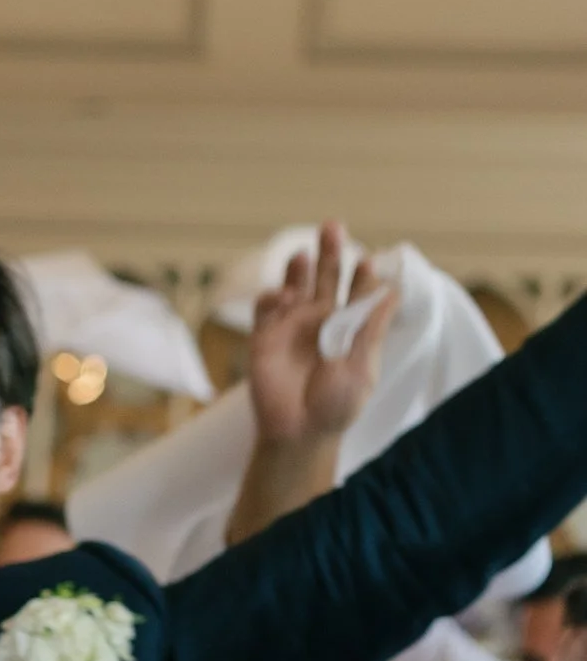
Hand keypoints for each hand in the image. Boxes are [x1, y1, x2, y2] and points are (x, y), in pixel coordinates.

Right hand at [248, 224, 399, 446]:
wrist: (298, 433)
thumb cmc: (336, 406)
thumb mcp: (363, 367)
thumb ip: (372, 328)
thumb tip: (395, 292)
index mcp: (348, 328)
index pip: (356, 292)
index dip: (362, 275)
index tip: (368, 262)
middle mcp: (320, 322)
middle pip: (325, 278)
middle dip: (330, 253)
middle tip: (333, 227)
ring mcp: (292, 327)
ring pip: (295, 286)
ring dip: (299, 268)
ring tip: (304, 254)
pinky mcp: (265, 338)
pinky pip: (266, 309)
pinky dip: (272, 297)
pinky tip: (283, 297)